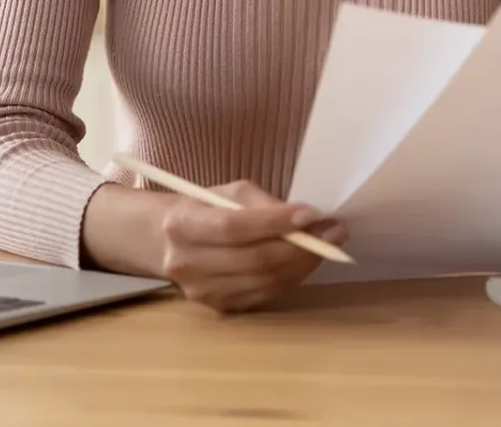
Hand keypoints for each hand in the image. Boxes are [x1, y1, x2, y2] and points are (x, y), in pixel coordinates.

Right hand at [158, 181, 346, 312]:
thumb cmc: (203, 209)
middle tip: (334, 232)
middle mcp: (187, 263)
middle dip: (300, 247)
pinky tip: (304, 262)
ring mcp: (202, 292)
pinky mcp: (218, 308)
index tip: (312, 213)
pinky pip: (264, 295)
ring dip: (302, 264)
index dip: (275, 222)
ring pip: (263, 282)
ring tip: (326, 245)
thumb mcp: (227, 193)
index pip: (234, 228)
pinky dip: (290, 279)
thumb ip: (262, 205)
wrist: (166, 243)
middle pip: (253, 260)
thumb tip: (308, 219)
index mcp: (183, 225)